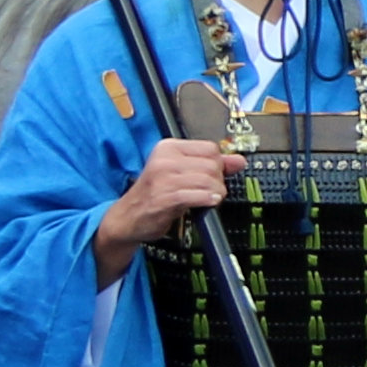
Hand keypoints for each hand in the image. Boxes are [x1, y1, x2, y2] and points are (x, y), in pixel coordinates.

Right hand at [96, 132, 236, 268]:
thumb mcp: (182, 174)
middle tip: (208, 191)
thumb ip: (212, 165)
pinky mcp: (164, 197)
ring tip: (206, 198)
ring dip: (215, 193)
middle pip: (213, 165)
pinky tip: (205, 203)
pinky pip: (198, 195)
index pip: (211, 149)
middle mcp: (164, 160)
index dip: (218, 164)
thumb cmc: (154, 194)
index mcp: (168, 148)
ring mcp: (162, 178)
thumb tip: (239, 160)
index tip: (212, 176)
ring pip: (209, 180)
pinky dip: (208, 200)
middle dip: (218, 181)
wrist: (127, 218)